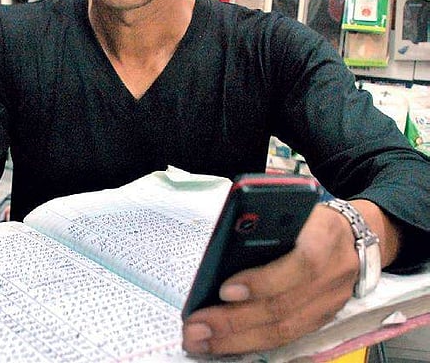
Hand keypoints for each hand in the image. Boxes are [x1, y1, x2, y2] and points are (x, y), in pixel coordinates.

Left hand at [182, 203, 361, 355]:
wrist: (356, 236)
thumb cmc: (311, 218)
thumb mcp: (294, 206)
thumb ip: (267, 219)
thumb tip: (226, 238)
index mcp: (323, 238)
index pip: (298, 266)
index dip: (262, 282)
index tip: (224, 289)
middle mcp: (330, 277)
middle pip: (282, 307)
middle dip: (234, 321)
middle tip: (196, 327)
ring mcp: (328, 304)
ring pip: (283, 331)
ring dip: (237, 340)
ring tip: (202, 341)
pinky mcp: (321, 320)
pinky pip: (287, 338)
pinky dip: (252, 344)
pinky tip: (224, 345)